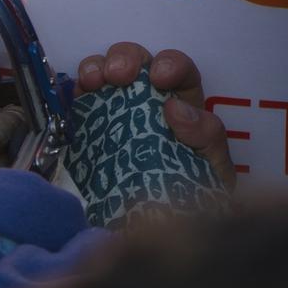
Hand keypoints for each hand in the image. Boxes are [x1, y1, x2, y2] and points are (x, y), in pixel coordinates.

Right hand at [74, 42, 234, 188]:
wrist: (155, 228)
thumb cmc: (189, 193)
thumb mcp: (213, 167)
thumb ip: (206, 136)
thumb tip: (176, 108)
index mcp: (182, 104)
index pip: (179, 71)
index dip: (170, 64)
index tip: (159, 77)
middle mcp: (146, 100)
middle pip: (138, 62)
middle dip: (126, 58)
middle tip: (118, 75)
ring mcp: (113, 110)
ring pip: (104, 71)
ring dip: (96, 67)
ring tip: (92, 81)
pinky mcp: (87, 125)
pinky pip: (79, 99)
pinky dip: (74, 89)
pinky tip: (76, 94)